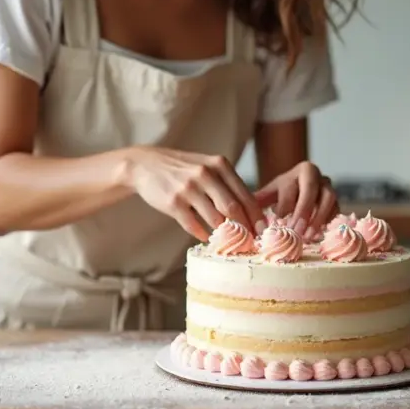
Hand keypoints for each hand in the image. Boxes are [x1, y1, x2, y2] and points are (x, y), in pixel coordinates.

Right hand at [124, 146, 266, 241]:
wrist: (145, 165)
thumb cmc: (182, 168)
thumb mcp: (207, 165)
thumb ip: (226, 183)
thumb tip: (250, 210)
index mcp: (219, 164)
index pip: (245, 195)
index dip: (256, 216)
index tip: (264, 231)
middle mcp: (206, 174)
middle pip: (233, 209)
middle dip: (245, 229)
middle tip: (252, 243)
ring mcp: (189, 189)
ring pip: (215, 219)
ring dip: (224, 235)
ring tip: (230, 243)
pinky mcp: (173, 203)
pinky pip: (194, 225)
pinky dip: (203, 234)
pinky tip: (206, 238)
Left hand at [254, 161, 338, 239]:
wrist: (305, 188)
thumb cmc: (285, 193)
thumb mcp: (271, 192)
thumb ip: (258, 200)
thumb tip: (240, 212)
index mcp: (300, 170)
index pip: (292, 187)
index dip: (286, 205)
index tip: (278, 221)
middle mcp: (317, 175)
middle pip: (311, 191)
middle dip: (303, 212)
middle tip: (296, 231)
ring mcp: (330, 187)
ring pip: (329, 199)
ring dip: (318, 219)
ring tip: (309, 237)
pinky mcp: (337, 201)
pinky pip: (337, 210)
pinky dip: (328, 222)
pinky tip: (318, 235)